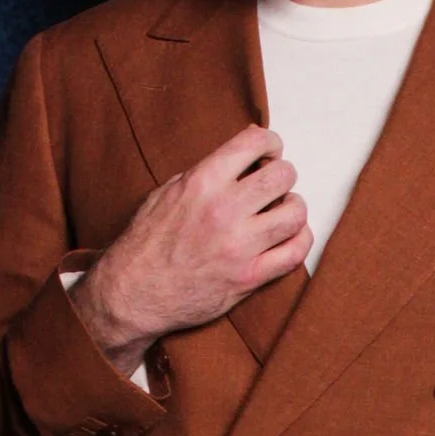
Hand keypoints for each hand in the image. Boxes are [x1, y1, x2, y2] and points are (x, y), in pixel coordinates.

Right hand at [68, 127, 311, 374]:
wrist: (134, 293)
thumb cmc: (147, 243)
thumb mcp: (167, 192)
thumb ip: (207, 172)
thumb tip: (245, 153)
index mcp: (202, 181)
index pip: (255, 142)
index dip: (270, 142)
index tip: (269, 152)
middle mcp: (224, 209)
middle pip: (282, 175)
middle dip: (282, 175)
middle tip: (274, 185)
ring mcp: (239, 245)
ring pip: (295, 213)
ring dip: (293, 208)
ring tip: (281, 212)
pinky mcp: (249, 277)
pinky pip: (295, 253)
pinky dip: (299, 240)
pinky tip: (288, 237)